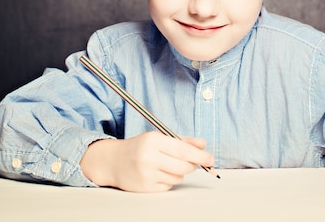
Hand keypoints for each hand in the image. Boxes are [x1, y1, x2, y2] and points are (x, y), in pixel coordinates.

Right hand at [80, 131, 213, 191]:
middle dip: (192, 165)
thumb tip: (203, 144)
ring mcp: (146, 174)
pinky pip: (169, 186)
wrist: (113, 161)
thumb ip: (183, 140)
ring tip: (167, 165)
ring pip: (178, 177)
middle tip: (191, 161)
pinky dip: (169, 180)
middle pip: (184, 166)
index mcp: (153, 140)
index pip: (183, 149)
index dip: (200, 155)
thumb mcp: (159, 137)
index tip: (211, 159)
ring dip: (179, 172)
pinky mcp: (145, 188)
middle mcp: (149, 157)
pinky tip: (158, 173)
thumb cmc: (139, 147)